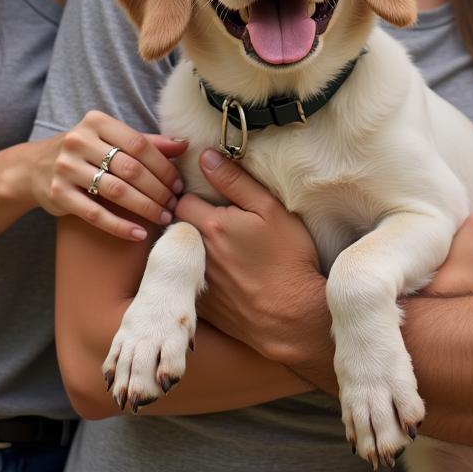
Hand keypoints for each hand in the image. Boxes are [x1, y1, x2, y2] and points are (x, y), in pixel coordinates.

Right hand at [26, 111, 185, 239]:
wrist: (33, 167)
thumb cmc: (85, 151)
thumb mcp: (111, 139)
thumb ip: (146, 142)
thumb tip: (184, 144)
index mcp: (96, 122)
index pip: (139, 144)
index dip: (163, 166)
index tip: (178, 184)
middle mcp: (78, 141)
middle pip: (130, 168)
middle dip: (158, 189)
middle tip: (174, 204)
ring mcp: (65, 167)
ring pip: (116, 191)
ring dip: (145, 207)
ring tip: (163, 218)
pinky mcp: (57, 194)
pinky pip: (95, 214)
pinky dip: (120, 226)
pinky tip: (138, 234)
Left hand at [174, 149, 326, 359]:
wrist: (293, 316)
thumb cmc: (288, 259)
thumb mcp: (270, 210)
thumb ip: (235, 181)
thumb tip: (206, 157)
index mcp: (210, 225)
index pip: (183, 199)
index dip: (198, 196)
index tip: (214, 201)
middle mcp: (196, 253)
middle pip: (179, 227)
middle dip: (193, 222)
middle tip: (220, 225)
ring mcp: (195, 282)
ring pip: (183, 255)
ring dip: (195, 249)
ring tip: (224, 251)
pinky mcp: (200, 306)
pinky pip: (188, 282)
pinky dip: (199, 276)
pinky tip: (225, 277)